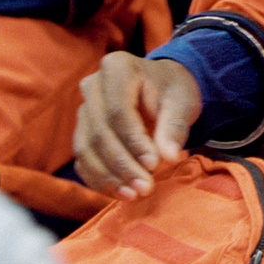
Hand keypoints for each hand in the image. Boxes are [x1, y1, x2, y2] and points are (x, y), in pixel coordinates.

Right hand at [74, 52, 201, 197]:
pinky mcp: (81, 132)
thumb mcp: (182, 102)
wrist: (161, 89)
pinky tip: (120, 193)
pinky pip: (82, 160)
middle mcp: (92, 86)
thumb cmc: (172, 92)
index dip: (134, 142)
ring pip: (86, 148)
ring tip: (134, 195)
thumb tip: (169, 157)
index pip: (118, 111)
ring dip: (108, 177)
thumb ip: (175, 127)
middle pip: (100, 132)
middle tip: (145, 188)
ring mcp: (83, 109)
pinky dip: (99, 180)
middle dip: (122, 165)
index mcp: (117, 68)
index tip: (154, 165)